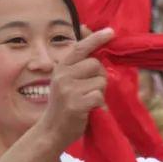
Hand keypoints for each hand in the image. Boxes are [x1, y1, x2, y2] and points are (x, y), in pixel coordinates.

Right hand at [39, 28, 113, 148]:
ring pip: (100, 81)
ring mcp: (68, 89)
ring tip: (87, 100)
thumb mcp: (66, 80)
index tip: (111, 32)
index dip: (96, 38)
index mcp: (61, 67)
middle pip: (96, 65)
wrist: (51, 131)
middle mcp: (63, 75)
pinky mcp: (76, 103)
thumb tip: (87, 31)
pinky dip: (98, 104)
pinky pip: (99, 96)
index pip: (80, 47)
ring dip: (99, 91)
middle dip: (100, 76)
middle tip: (90, 89)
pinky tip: (88, 109)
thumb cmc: (63, 104)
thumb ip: (78, 62)